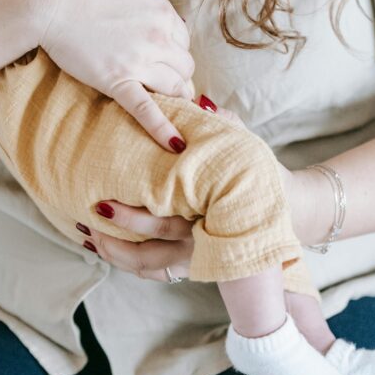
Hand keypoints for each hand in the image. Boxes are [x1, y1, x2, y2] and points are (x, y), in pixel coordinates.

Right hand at [35, 0, 194, 148]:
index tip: (164, 56)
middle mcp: (159, 37)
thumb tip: (156, 16)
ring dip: (176, 95)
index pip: (183, 39)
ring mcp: (139, 61)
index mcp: (162, 11)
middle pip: (184, 64)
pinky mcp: (117, 81)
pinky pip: (146, 109)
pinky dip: (163, 129)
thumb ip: (147, 3)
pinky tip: (175, 145)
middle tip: (166, 79)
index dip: (174, 49)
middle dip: (177, 72)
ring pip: (175, 86)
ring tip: (173, 104)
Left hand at [79, 94, 246, 279]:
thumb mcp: (246, 147)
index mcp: (208, 214)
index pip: (163, 222)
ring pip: (146, 265)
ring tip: (87, 235)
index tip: (103, 204)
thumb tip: (203, 104)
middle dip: (114, 238)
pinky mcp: (189, 264)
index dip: (131, 218)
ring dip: (114, 253)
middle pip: (148, 250)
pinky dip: (127, 262)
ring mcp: (194, 257)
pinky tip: (104, 247)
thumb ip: (226, 125)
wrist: (287, 212)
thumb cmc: (260, 175)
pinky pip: (153, 270)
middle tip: (87, 218)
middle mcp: (200, 242)